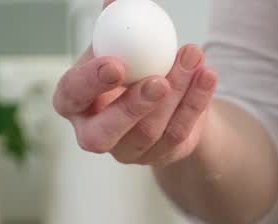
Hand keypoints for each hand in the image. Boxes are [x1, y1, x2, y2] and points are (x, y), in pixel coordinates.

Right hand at [53, 28, 217, 165]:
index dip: (90, 83)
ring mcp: (129, 151)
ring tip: (192, 57)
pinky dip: (196, 101)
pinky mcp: (161, 155)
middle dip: (132, 107)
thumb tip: (116, 2)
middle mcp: (96, 133)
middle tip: (158, 81)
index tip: (115, 64)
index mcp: (74, 102)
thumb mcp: (121, 45)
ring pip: (150, 131)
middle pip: (104, 133)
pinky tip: (206, 75)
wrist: (167, 95)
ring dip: (175, 93)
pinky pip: (179, 131)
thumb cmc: (133, 67)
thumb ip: (115, 26)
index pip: (71, 96)